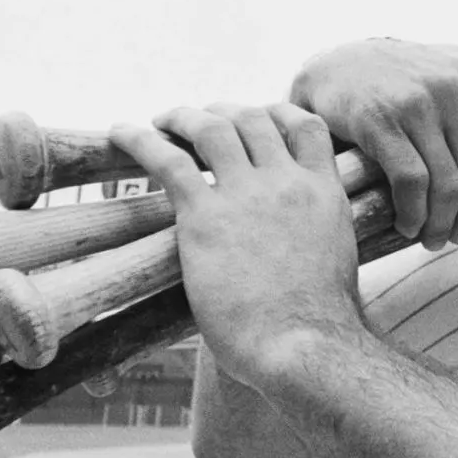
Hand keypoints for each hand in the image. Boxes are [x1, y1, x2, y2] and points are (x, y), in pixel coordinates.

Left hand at [110, 102, 359, 393]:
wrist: (304, 345)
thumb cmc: (318, 325)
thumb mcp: (336, 262)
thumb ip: (315, 240)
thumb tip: (298, 255)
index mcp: (324, 193)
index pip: (307, 127)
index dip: (277, 114)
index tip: (258, 118)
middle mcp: (287, 182)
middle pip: (253, 117)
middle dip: (223, 112)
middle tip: (200, 122)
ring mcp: (247, 195)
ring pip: (212, 127)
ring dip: (183, 117)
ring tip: (162, 121)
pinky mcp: (205, 217)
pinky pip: (169, 161)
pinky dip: (140, 140)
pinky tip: (120, 132)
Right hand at [289, 39, 457, 249]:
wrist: (335, 64)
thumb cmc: (404, 71)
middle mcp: (450, 87)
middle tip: (454, 238)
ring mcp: (415, 104)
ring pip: (446, 183)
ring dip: (440, 222)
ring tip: (431, 238)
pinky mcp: (379, 122)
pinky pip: (410, 182)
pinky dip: (413, 213)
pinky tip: (407, 224)